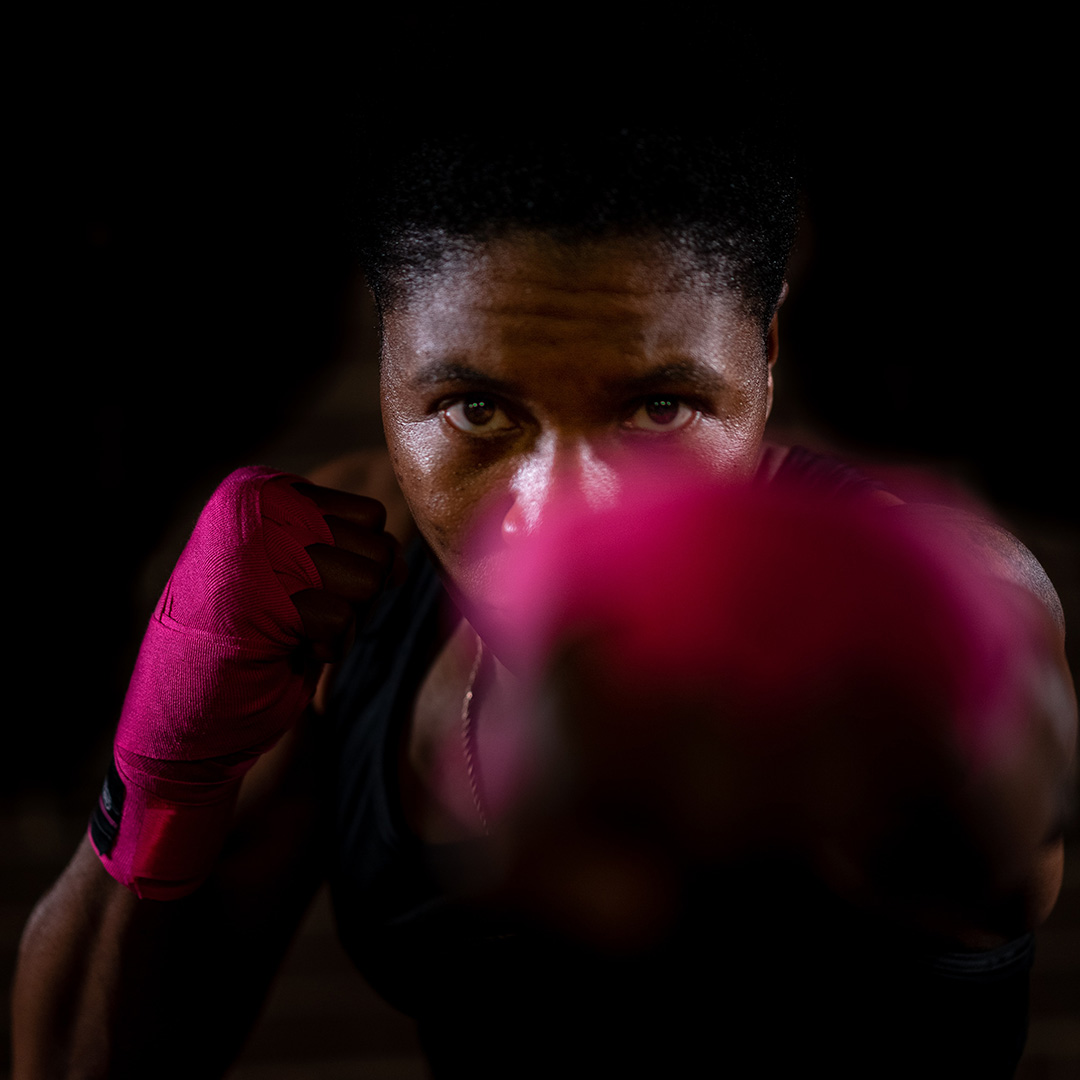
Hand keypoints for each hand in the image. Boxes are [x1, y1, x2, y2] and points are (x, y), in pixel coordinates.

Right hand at [90, 467, 403, 898]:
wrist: (184, 716)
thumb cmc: (251, 644)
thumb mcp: (302, 577)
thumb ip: (349, 552)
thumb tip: (402, 562)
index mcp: (258, 489)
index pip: (370, 516)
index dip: (358, 567)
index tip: (305, 590)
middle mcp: (253, 505)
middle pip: (376, 547)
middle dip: (354, 597)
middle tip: (298, 616)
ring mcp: (253, 547)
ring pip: (366, 582)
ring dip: (340, 624)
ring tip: (287, 632)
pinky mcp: (258, 596)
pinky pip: (342, 621)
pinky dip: (324, 649)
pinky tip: (278, 652)